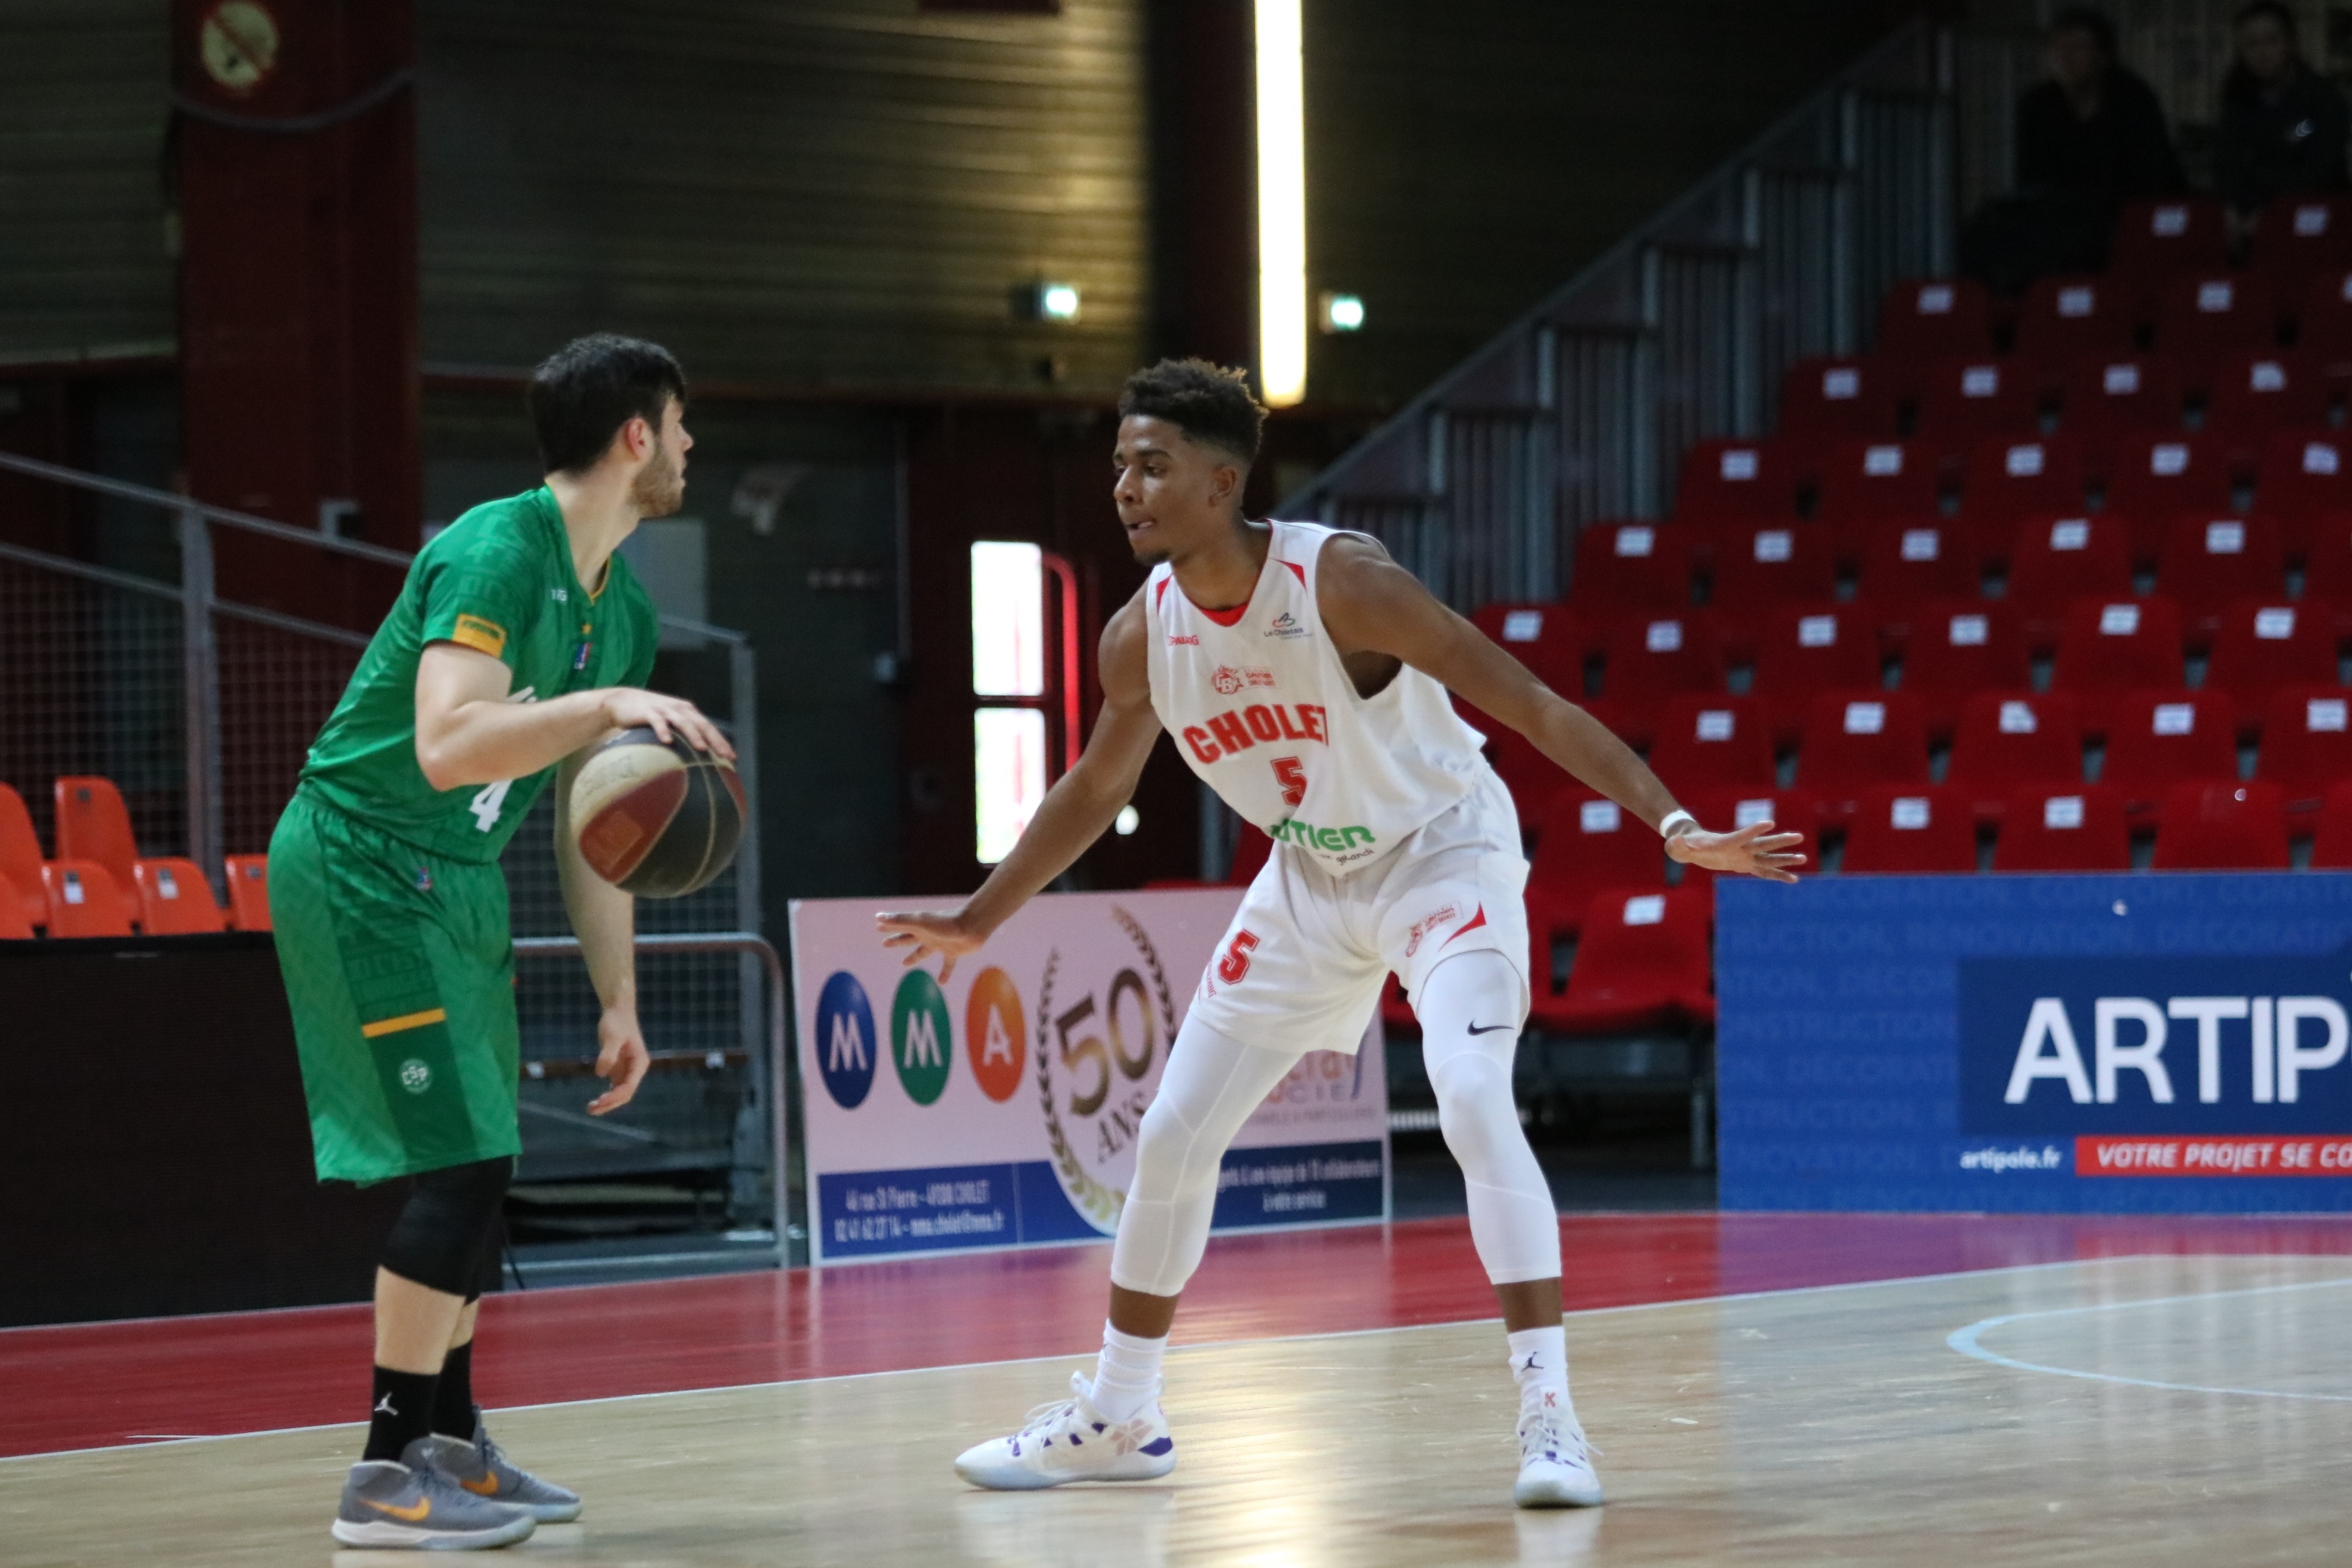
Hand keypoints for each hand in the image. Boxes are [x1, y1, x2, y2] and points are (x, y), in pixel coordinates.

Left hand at [588, 1002, 649, 1113]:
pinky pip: (614, 1087)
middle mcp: (635, 1070)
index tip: (601, 1101)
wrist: (617, 1012)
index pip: (629, 1086)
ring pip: (619, 1093)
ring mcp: (627, 1070)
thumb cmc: (617, 1022)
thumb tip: (602, 1074)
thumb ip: (607, 1055)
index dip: (616, 1096)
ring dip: (607, 1103)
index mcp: (639, 1063)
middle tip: (592, 1109)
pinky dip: (606, 1096)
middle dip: (610, 1104)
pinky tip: (595, 1101)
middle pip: (625, 1094)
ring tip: (590, 1109)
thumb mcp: (612, 1036)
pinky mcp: (619, 1069)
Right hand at [600, 688, 734, 758]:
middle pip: (702, 724)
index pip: (710, 728)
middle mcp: (680, 709)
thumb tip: (694, 762)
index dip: (722, 741)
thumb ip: (681, 737)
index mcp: (688, 713)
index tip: (732, 758)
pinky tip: (668, 741)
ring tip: (702, 748)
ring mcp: (664, 709)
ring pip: (683, 722)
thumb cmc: (649, 718)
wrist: (622, 701)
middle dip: (715, 740)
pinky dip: (663, 730)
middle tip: (725, 755)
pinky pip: (657, 721)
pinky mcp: (647, 711)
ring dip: (693, 735)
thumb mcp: (669, 724)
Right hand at [875, 907, 987, 982]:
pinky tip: (941, 984)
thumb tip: (878, 917)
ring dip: (913, 957)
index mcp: (919, 927)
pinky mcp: (953, 952)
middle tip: (884, 944)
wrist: (972, 926)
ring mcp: (940, 943)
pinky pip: (947, 965)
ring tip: (904, 964)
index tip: (877, 926)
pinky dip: (944, 973)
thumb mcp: (919, 921)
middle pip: (908, 939)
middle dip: (896, 941)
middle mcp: (928, 935)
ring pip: (923, 952)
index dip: (888, 926)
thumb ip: (899, 920)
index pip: (900, 926)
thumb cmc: (946, 922)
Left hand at [1665, 819, 1806, 882]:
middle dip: (1780, 841)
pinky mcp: (1745, 865)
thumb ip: (1679, 845)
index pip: (1742, 835)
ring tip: (1804, 858)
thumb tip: (1675, 842)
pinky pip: (1765, 871)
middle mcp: (1740, 848)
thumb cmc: (1685, 845)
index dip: (1754, 830)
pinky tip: (1794, 879)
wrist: (1692, 846)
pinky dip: (1778, 875)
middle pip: (1763, 844)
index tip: (1770, 823)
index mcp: (1726, 842)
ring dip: (1786, 859)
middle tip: (1799, 836)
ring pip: (1769, 858)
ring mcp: (1745, 856)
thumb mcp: (1679, 846)